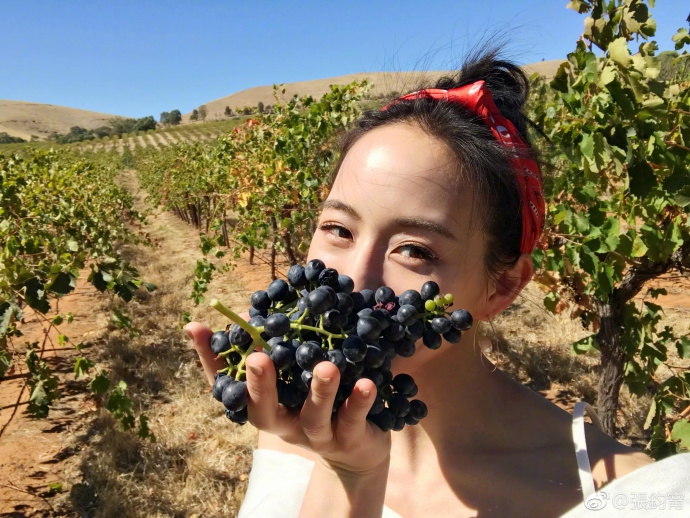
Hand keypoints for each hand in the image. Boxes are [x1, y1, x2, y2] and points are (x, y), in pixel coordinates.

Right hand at [184, 321, 390, 474]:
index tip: (196, 327)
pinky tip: (367, 383)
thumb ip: (272, 346)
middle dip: (260, 385)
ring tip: (326, 367)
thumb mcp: (292, 377)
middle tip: (257, 358)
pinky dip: (359, 402)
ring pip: (313, 415)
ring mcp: (316, 435)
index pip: (228, 386)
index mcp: (266, 406)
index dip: (210, 359)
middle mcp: (284, 423)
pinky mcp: (348, 440)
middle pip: (263, 410)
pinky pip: (353, 421)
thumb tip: (242, 311)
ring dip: (319, 391)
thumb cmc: (316, 403)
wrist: (357, 451)